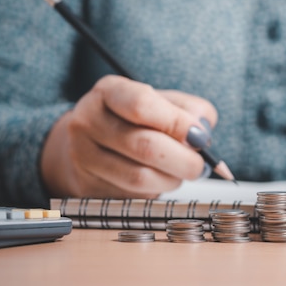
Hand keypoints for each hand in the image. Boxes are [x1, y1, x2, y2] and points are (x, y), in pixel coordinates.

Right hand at [40, 75, 217, 198]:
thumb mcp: (162, 102)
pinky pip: (131, 195)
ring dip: (172, 179)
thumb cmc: (137, 119)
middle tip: (200, 165)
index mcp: (110, 91)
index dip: (177, 123)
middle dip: (184, 159)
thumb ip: (189, 110)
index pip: (142, 105)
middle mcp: (88, 120)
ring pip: (140, 177)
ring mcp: (82, 155)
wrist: (90, 141)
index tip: (200, 136)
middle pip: (145, 145)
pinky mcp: (86, 185)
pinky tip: (161, 180)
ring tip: (181, 172)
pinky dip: (156, 190)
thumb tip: (202, 132)